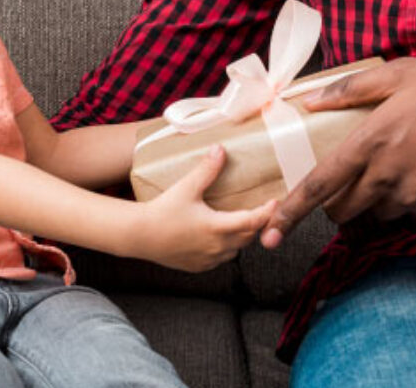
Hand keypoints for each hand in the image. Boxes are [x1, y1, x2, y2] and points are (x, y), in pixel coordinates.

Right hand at [140, 144, 274, 271]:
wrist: (139, 235)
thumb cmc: (162, 211)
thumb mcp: (186, 187)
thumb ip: (206, 170)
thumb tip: (220, 149)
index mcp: (218, 228)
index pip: (253, 221)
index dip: (267, 212)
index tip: (276, 201)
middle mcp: (218, 247)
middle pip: (248, 236)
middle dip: (257, 223)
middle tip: (263, 208)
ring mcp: (209, 259)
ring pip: (236, 249)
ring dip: (242, 236)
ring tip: (242, 220)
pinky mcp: (198, 266)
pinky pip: (221, 257)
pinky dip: (226, 246)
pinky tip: (220, 235)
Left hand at [261, 58, 415, 247]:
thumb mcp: (400, 75)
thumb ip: (351, 89)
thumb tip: (311, 100)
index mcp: (369, 143)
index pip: (319, 185)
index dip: (290, 212)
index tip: (269, 233)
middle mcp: (386, 177)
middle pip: (342, 209)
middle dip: (335, 202)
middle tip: (345, 179)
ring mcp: (414, 198)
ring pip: (376, 212)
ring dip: (373, 198)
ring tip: (394, 164)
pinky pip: (410, 212)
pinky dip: (406, 198)